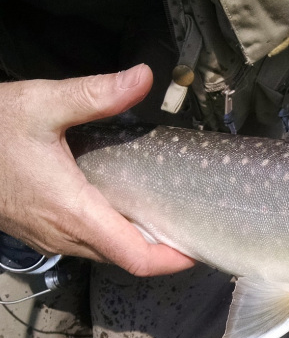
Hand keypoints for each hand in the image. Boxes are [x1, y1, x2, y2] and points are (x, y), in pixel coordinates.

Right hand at [0, 64, 193, 275]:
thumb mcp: (43, 104)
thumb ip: (96, 94)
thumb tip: (143, 78)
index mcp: (75, 212)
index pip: (135, 258)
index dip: (172, 260)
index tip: (198, 247)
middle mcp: (65, 235)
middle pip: (127, 259)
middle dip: (163, 251)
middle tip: (191, 226)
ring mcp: (50, 239)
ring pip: (106, 254)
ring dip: (137, 244)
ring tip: (166, 219)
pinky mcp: (41, 234)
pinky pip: (87, 246)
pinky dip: (113, 237)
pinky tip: (125, 212)